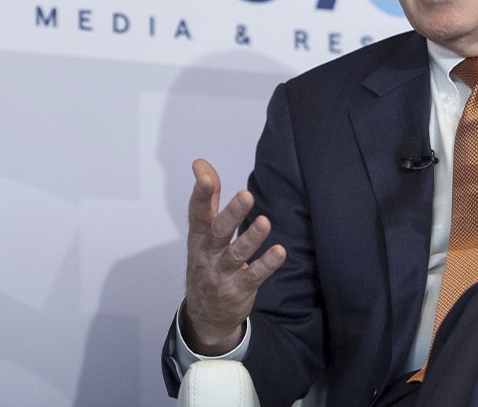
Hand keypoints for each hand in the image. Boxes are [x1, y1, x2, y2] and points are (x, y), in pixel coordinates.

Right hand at [182, 158, 285, 355]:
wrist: (205, 314)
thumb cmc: (207, 262)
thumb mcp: (202, 232)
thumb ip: (207, 198)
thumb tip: (200, 164)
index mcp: (199, 236)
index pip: (198, 212)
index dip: (201, 194)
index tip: (204, 176)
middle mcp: (208, 253)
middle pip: (218, 231)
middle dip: (231, 214)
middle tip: (245, 195)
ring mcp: (222, 273)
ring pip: (237, 254)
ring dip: (251, 239)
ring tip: (264, 222)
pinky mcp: (239, 289)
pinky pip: (254, 276)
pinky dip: (266, 264)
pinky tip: (279, 252)